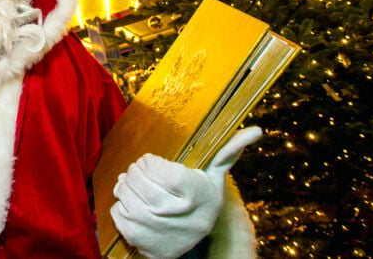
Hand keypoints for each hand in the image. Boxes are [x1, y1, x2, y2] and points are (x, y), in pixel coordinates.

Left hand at [110, 127, 261, 258]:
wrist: (193, 241)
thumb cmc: (201, 200)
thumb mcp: (215, 177)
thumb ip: (229, 151)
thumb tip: (257, 130)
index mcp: (192, 191)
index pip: (151, 164)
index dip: (150, 162)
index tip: (156, 165)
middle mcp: (173, 210)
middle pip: (135, 176)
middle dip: (135, 171)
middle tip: (143, 173)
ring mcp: (154, 226)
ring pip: (123, 191)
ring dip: (125, 186)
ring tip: (139, 188)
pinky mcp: (138, 238)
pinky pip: (116, 210)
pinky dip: (120, 205)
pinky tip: (136, 205)